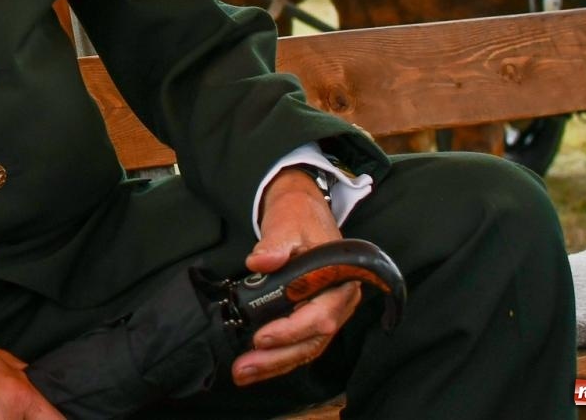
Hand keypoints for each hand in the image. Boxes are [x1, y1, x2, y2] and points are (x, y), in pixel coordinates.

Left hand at [232, 168, 358, 386]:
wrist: (301, 211)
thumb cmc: (299, 216)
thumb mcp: (287, 222)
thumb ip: (275, 243)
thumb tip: (261, 261)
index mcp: (342, 279)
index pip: (321, 314)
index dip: (292, 330)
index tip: (262, 337)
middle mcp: (340, 301)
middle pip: (314, 340)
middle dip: (279, 357)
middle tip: (245, 368)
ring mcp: (328, 312)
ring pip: (306, 348)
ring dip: (275, 364)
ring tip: (243, 374)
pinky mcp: (312, 317)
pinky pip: (300, 343)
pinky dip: (278, 357)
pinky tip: (256, 366)